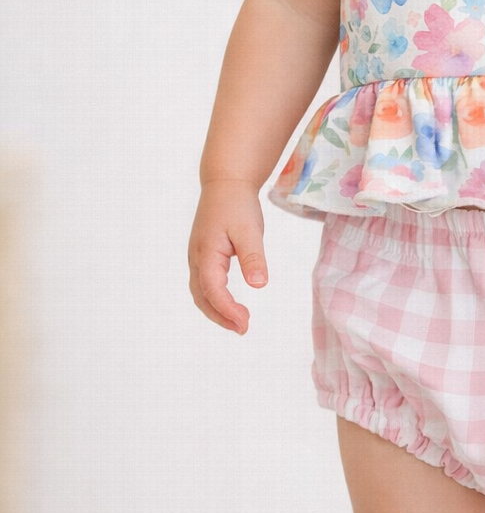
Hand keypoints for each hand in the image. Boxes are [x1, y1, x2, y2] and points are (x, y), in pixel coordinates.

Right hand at [188, 179, 267, 334]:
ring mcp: (198, 258)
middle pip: (202, 298)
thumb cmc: (237, 204)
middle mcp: (197, 259)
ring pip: (201, 293)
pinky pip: (205, 285)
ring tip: (239, 323)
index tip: (245, 323)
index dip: (227, 310)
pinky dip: (216, 299)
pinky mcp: (204, 256)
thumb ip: (253, 257)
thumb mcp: (250, 229)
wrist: (225, 183)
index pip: (213, 290)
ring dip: (217, 311)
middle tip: (243, 329)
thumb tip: (259, 285)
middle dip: (221, 317)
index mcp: (206, 253)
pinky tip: (232, 305)